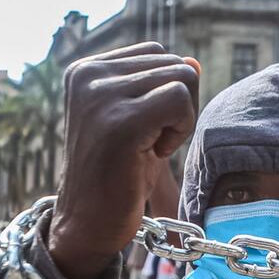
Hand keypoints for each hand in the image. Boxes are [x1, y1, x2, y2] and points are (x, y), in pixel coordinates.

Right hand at [49, 42, 199, 278]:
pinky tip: (155, 155)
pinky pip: (179, 100)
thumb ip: (161, 88)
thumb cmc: (116, 178)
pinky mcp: (120, 122)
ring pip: (182, 78)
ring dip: (180, 119)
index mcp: (85, 70)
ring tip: (149, 149)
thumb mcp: (139, 124)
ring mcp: (100, 96)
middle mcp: (87, 75)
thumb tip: (194, 62)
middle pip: (174, 63)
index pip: (157, 54)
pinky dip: (180, 131)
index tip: (142, 129)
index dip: (166, 92)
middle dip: (178, 106)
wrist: (88, 224)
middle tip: (149, 144)